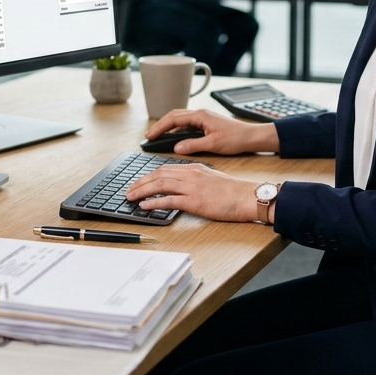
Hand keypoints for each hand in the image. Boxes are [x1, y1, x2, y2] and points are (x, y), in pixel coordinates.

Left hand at [125, 164, 261, 222]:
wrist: (246, 196)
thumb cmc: (232, 191)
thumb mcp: (210, 178)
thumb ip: (194, 180)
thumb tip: (179, 188)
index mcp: (193, 168)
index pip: (164, 169)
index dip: (148, 176)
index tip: (138, 182)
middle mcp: (190, 174)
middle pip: (158, 175)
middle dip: (140, 182)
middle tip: (128, 190)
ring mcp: (192, 187)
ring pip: (160, 185)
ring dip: (142, 191)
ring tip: (131, 197)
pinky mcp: (195, 201)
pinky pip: (169, 200)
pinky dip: (154, 202)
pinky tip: (145, 206)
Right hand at [146, 109, 278, 154]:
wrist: (252, 136)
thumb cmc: (236, 138)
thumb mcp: (213, 144)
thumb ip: (193, 145)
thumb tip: (176, 148)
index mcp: (200, 116)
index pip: (173, 119)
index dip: (159, 128)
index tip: (149, 136)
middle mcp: (200, 113)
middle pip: (174, 116)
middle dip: (160, 125)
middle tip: (149, 137)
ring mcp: (203, 117)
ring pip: (180, 118)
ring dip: (168, 126)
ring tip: (157, 136)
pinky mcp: (206, 122)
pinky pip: (187, 123)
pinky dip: (177, 128)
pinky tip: (174, 137)